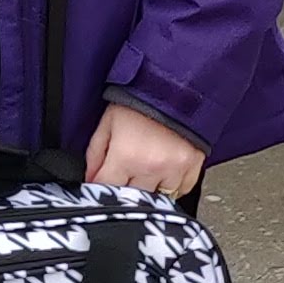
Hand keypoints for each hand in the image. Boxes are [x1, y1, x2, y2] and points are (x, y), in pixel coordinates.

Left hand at [86, 102, 205, 198]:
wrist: (179, 82)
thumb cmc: (143, 98)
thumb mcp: (109, 121)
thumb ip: (95, 153)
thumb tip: (90, 177)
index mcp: (127, 155)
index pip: (104, 189)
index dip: (98, 190)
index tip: (101, 185)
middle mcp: (152, 166)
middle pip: (131, 200)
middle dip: (124, 192)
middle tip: (123, 178)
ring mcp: (175, 168)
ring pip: (158, 199)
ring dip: (149, 191)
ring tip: (145, 173)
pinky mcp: (193, 166)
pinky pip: (181, 190)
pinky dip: (172, 186)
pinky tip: (165, 172)